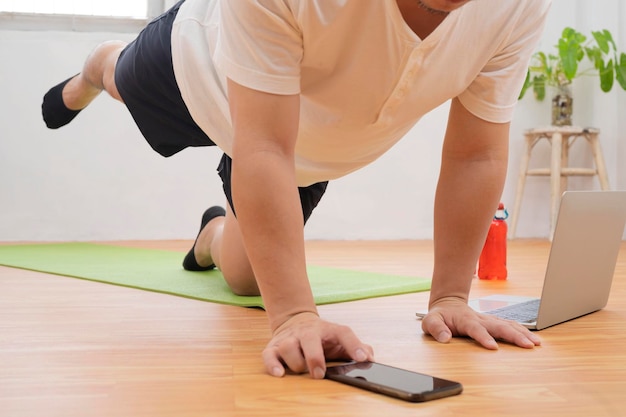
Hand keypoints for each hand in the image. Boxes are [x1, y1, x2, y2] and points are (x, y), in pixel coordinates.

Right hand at [262, 312, 373, 378]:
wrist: (295, 321)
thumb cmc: (321, 337)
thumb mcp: (338, 339)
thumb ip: (355, 347)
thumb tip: (369, 356)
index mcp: (327, 329)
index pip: (343, 332)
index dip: (354, 344)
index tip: (363, 358)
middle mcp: (307, 331)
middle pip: (310, 339)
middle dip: (315, 358)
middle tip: (319, 374)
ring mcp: (289, 338)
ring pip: (289, 347)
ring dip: (296, 363)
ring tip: (302, 370)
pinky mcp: (273, 346)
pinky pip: (269, 355)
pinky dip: (273, 365)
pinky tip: (280, 373)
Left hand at [421, 297, 541, 348]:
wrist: (448, 304)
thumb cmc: (440, 315)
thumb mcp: (430, 321)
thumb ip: (436, 328)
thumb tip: (444, 338)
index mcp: (465, 320)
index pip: (476, 329)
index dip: (484, 337)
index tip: (493, 347)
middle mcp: (480, 319)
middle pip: (499, 327)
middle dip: (514, 336)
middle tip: (528, 346)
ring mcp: (489, 320)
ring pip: (508, 325)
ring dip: (522, 334)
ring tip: (536, 343)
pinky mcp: (494, 322)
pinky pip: (510, 326)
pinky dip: (523, 331)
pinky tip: (534, 339)